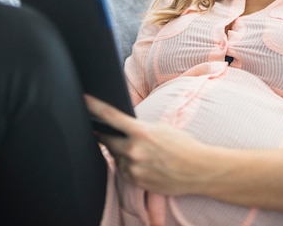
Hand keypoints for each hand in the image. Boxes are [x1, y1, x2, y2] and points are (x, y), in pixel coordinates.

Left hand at [84, 94, 215, 195]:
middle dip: (109, 136)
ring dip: (123, 153)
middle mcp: (134, 150)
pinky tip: (145, 163)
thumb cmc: (184, 145)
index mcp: (141, 132)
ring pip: (117, 157)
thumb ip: (139, 128)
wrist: (199, 169)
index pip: (110, 116)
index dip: (93, 106)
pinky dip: (130, 166)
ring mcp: (134, 168)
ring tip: (144, 152)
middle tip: (114, 133)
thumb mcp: (162, 128)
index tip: (83, 100)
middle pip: (108, 140)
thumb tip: (123, 130)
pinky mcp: (136, 181)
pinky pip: (124, 171)